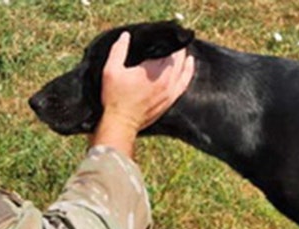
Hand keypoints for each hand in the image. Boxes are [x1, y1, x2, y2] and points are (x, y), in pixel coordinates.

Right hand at [92, 32, 194, 155]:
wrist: (121, 123)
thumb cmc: (115, 98)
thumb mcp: (111, 70)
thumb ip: (118, 50)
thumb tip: (126, 36)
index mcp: (154, 71)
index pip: (167, 50)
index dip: (167, 41)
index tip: (164, 35)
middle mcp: (166, 81)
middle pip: (178, 60)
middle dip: (176, 49)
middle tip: (172, 40)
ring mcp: (170, 93)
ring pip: (184, 72)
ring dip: (185, 60)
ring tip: (184, 51)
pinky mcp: (170, 101)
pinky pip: (184, 85)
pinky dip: (188, 74)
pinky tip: (188, 68)